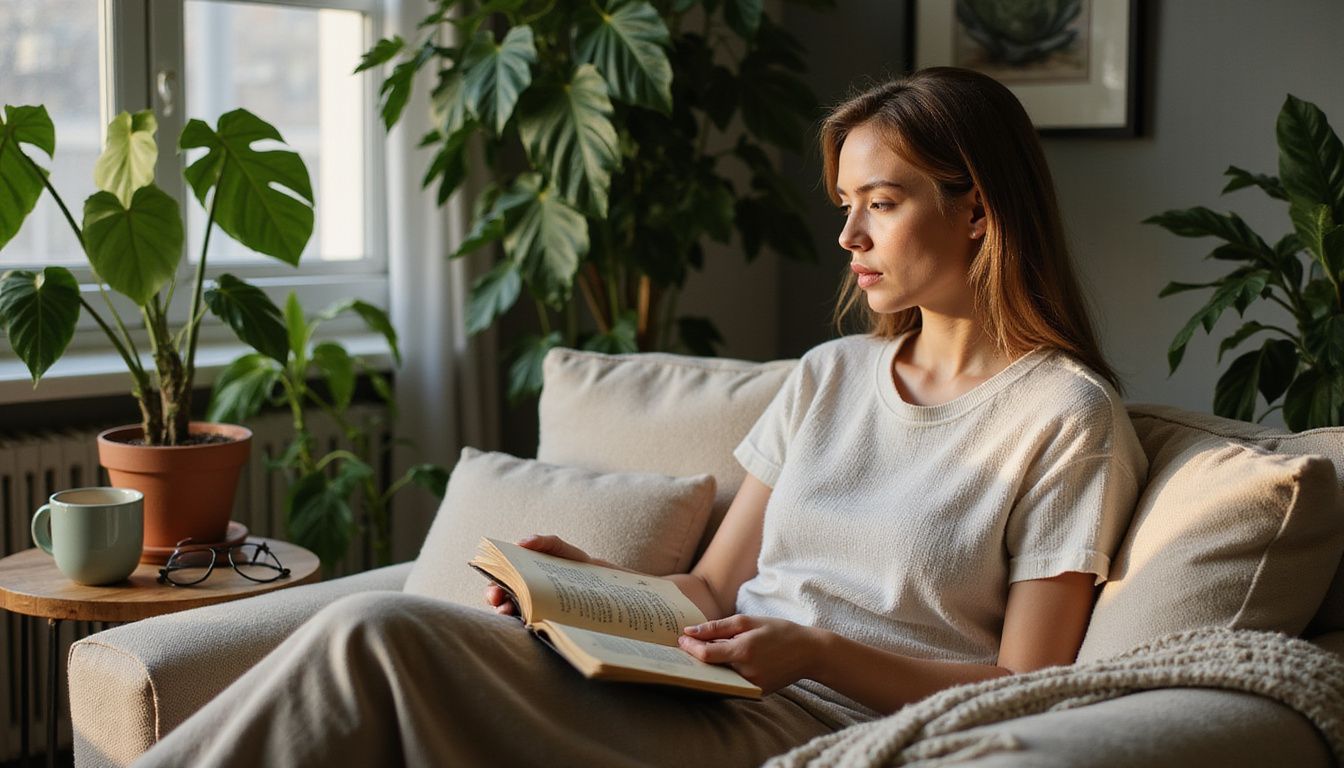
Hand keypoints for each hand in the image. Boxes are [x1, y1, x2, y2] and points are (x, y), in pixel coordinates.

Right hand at [483, 534, 593, 615]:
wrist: (593, 576)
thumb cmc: (570, 559)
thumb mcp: (557, 546)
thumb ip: (542, 541)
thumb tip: (522, 542)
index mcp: (517, 573)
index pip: (497, 583)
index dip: (492, 590)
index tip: (495, 594)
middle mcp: (520, 591)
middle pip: (501, 601)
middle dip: (499, 606)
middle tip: (503, 607)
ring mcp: (531, 605)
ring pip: (514, 614)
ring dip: (513, 617)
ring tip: (519, 618)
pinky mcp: (544, 616)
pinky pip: (533, 623)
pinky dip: (532, 624)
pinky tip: (535, 624)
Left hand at [676, 615, 825, 694]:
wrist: (809, 653)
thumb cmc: (779, 631)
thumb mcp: (748, 621)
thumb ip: (717, 627)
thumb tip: (690, 632)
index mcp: (743, 652)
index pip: (705, 655)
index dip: (690, 647)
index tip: (681, 638)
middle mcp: (745, 673)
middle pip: (710, 667)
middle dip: (696, 655)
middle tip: (686, 644)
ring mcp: (750, 686)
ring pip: (719, 675)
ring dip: (709, 664)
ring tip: (703, 650)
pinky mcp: (755, 692)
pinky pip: (731, 681)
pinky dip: (724, 671)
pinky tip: (723, 661)